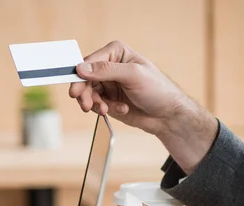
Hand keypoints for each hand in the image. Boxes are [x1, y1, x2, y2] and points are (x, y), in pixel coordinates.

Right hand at [69, 41, 217, 172]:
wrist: (167, 115)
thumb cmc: (158, 90)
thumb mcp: (133, 75)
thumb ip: (106, 71)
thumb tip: (82, 68)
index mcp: (116, 53)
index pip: (90, 62)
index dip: (79, 76)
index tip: (75, 90)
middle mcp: (109, 67)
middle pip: (85, 79)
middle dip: (85, 94)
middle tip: (87, 106)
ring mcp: (109, 84)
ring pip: (88, 93)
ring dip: (95, 103)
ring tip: (105, 110)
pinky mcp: (109, 100)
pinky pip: (96, 104)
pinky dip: (104, 109)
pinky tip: (120, 110)